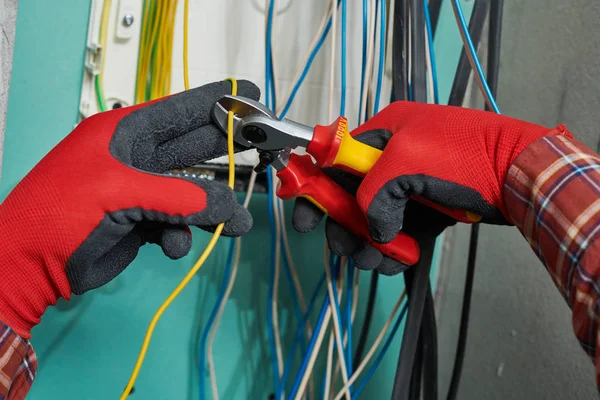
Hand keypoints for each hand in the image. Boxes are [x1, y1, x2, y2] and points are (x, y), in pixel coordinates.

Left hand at [0, 80, 259, 337]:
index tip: (252, 93)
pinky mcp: (141, 222)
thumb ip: (181, 198)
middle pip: (193, 148)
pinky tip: (173, 248)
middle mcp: (135, 157)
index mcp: (125, 133)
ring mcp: (139, 191)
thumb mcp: (121, 194)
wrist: (29, 266)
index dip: (217, 101)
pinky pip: (177, 223)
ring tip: (236, 226)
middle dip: (226, 153)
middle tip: (263, 151)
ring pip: (191, 193)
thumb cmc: (62, 212)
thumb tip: (230, 207)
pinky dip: (181, 236)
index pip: (180, 109)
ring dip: (212, 210)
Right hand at [293, 101, 568, 273]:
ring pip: (374, 220)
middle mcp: (392, 160)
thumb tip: (372, 229)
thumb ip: (372, 192)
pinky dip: (394, 250)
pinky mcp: (426, 209)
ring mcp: (410, 186)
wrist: (518, 174)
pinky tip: (397, 262)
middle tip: (347, 250)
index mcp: (382, 135)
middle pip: (350, 198)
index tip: (304, 222)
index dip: (314, 191)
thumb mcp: (405, 161)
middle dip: (345, 227)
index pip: (333, 162)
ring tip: (376, 262)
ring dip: (369, 245)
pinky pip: (398, 232)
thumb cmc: (464, 156)